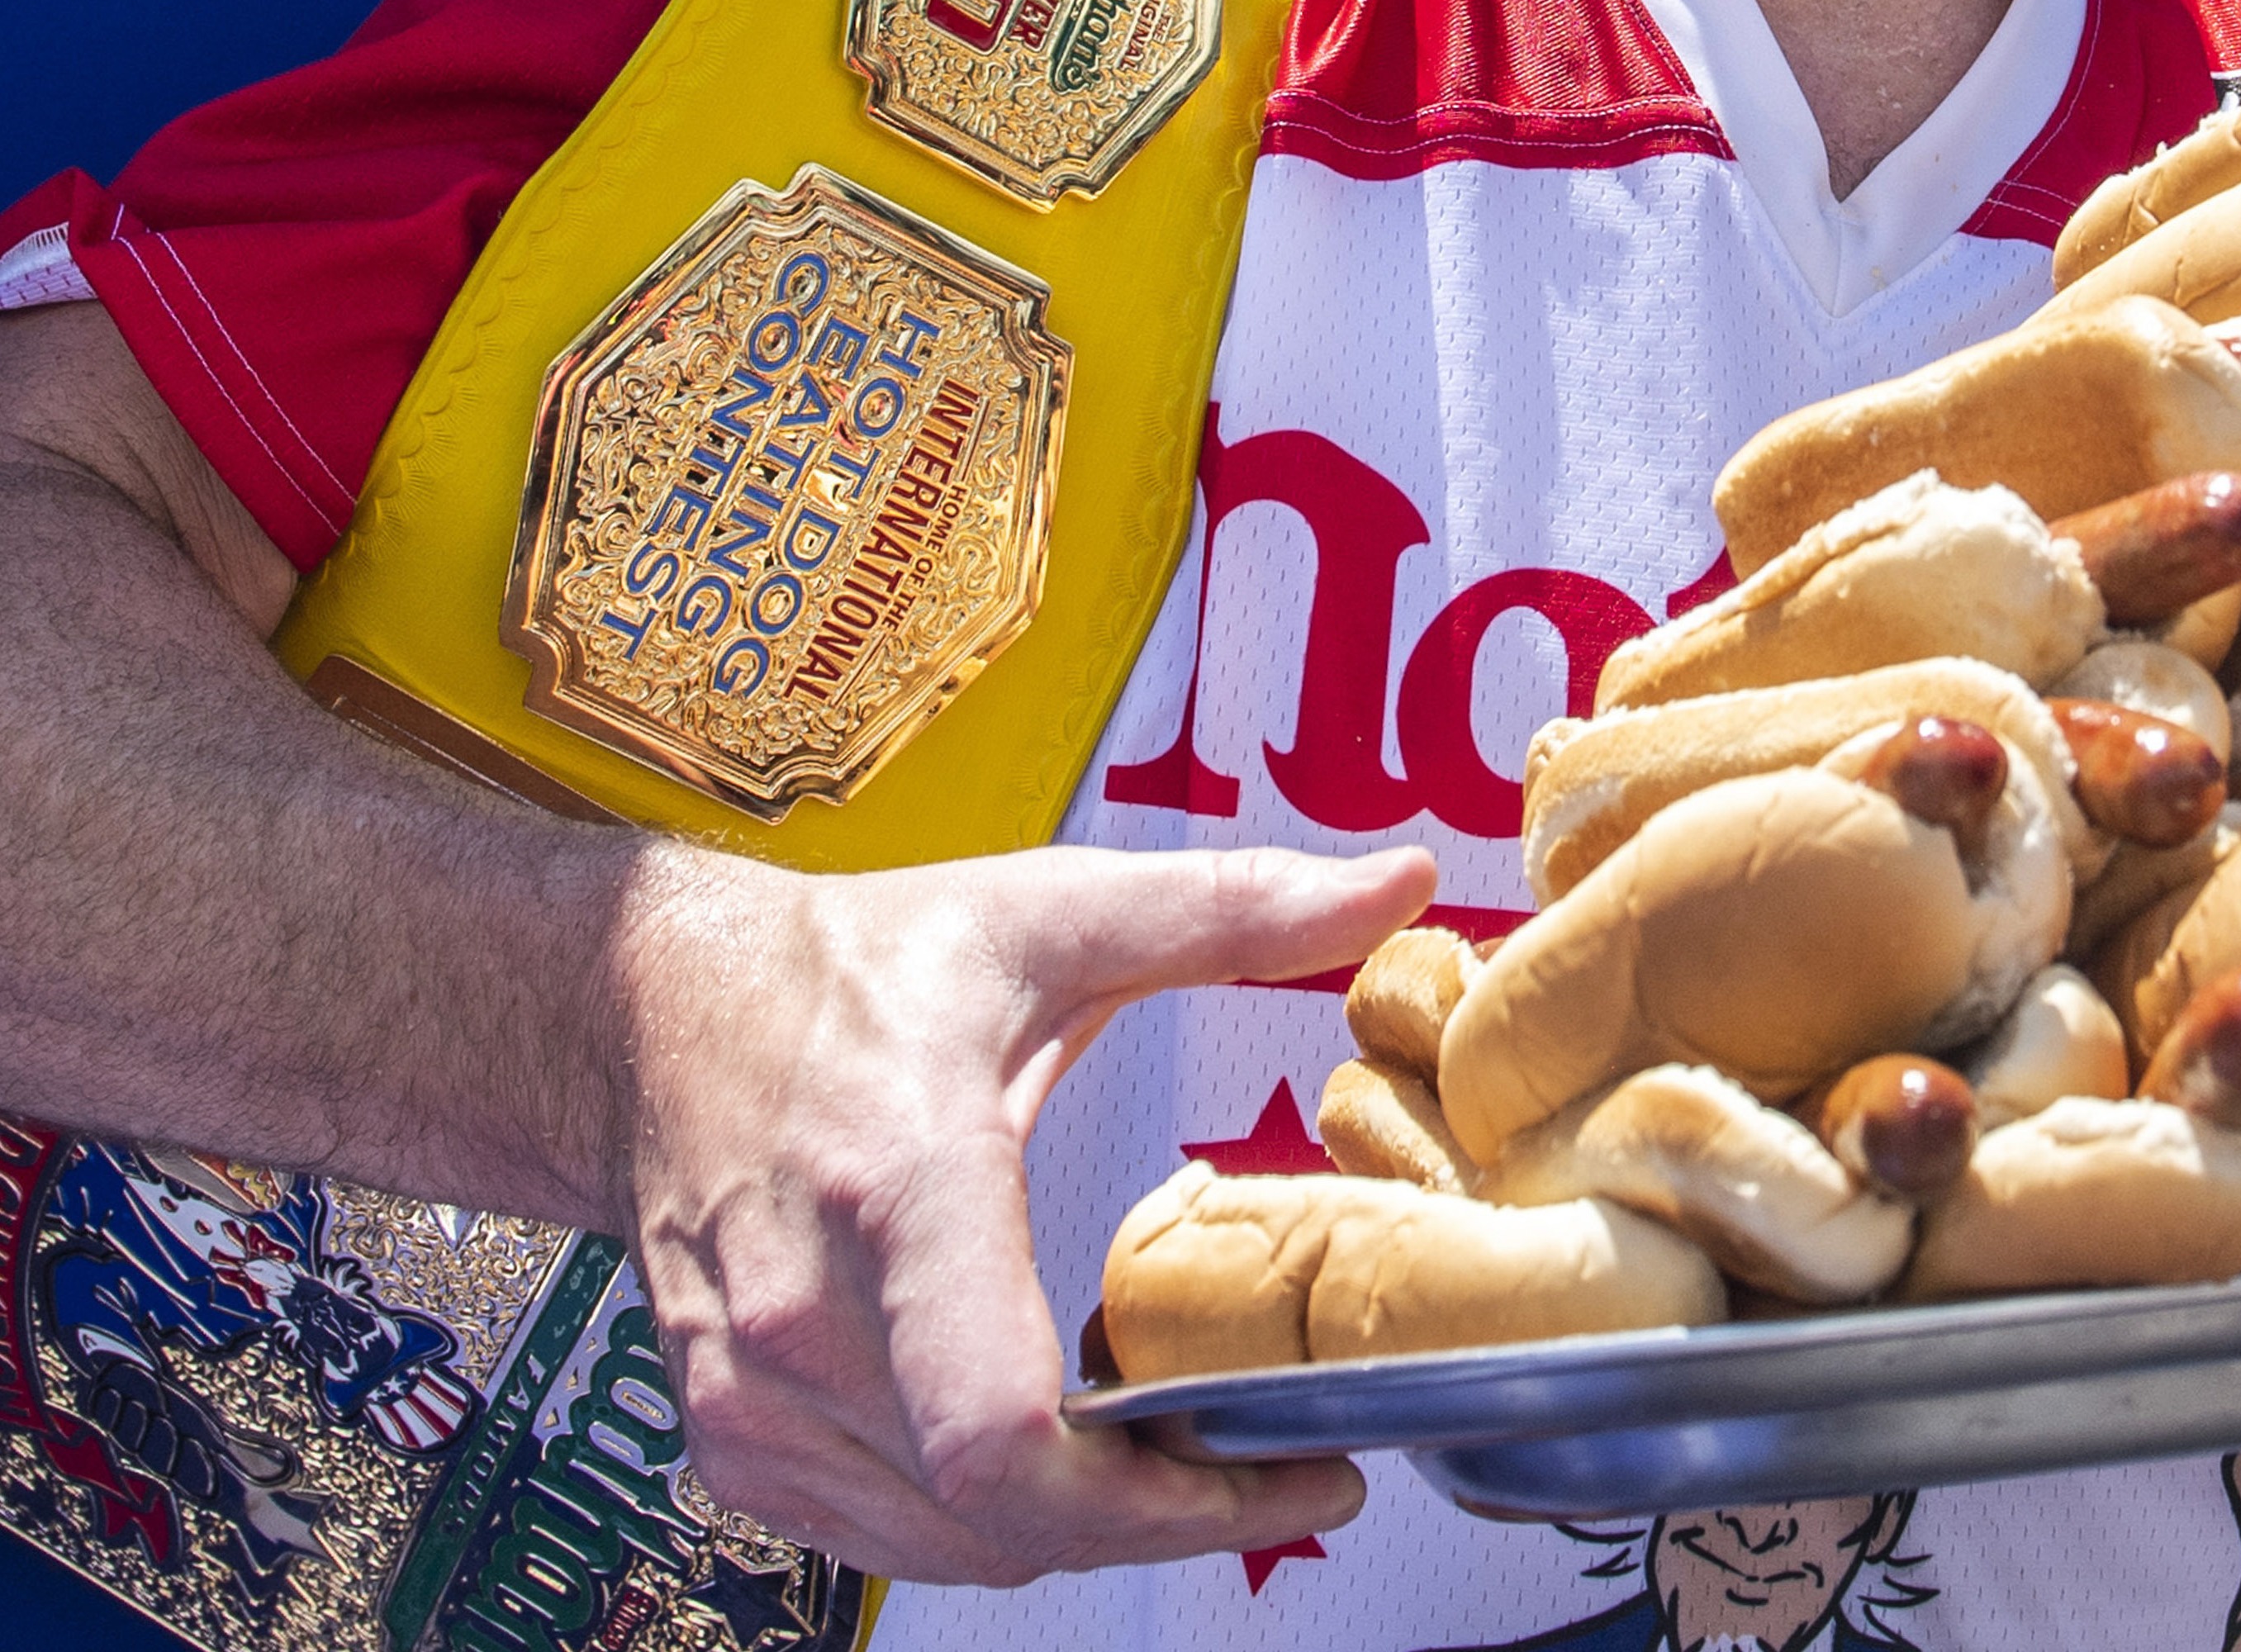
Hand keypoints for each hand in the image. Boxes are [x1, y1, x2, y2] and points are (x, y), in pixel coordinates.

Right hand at [618, 835, 1438, 1584]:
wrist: (649, 1016)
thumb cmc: (847, 971)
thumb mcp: (1054, 911)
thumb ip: (1236, 906)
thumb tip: (1397, 884)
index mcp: (904, 1189)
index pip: (1004, 1432)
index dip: (1164, 1498)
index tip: (1292, 1472)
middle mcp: (812, 1322)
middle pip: (1005, 1520)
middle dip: (1168, 1524)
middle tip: (1282, 1475)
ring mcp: (759, 1399)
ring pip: (954, 1550)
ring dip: (1090, 1534)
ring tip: (1197, 1463)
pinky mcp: (738, 1440)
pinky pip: (891, 1538)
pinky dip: (997, 1524)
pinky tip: (1075, 1457)